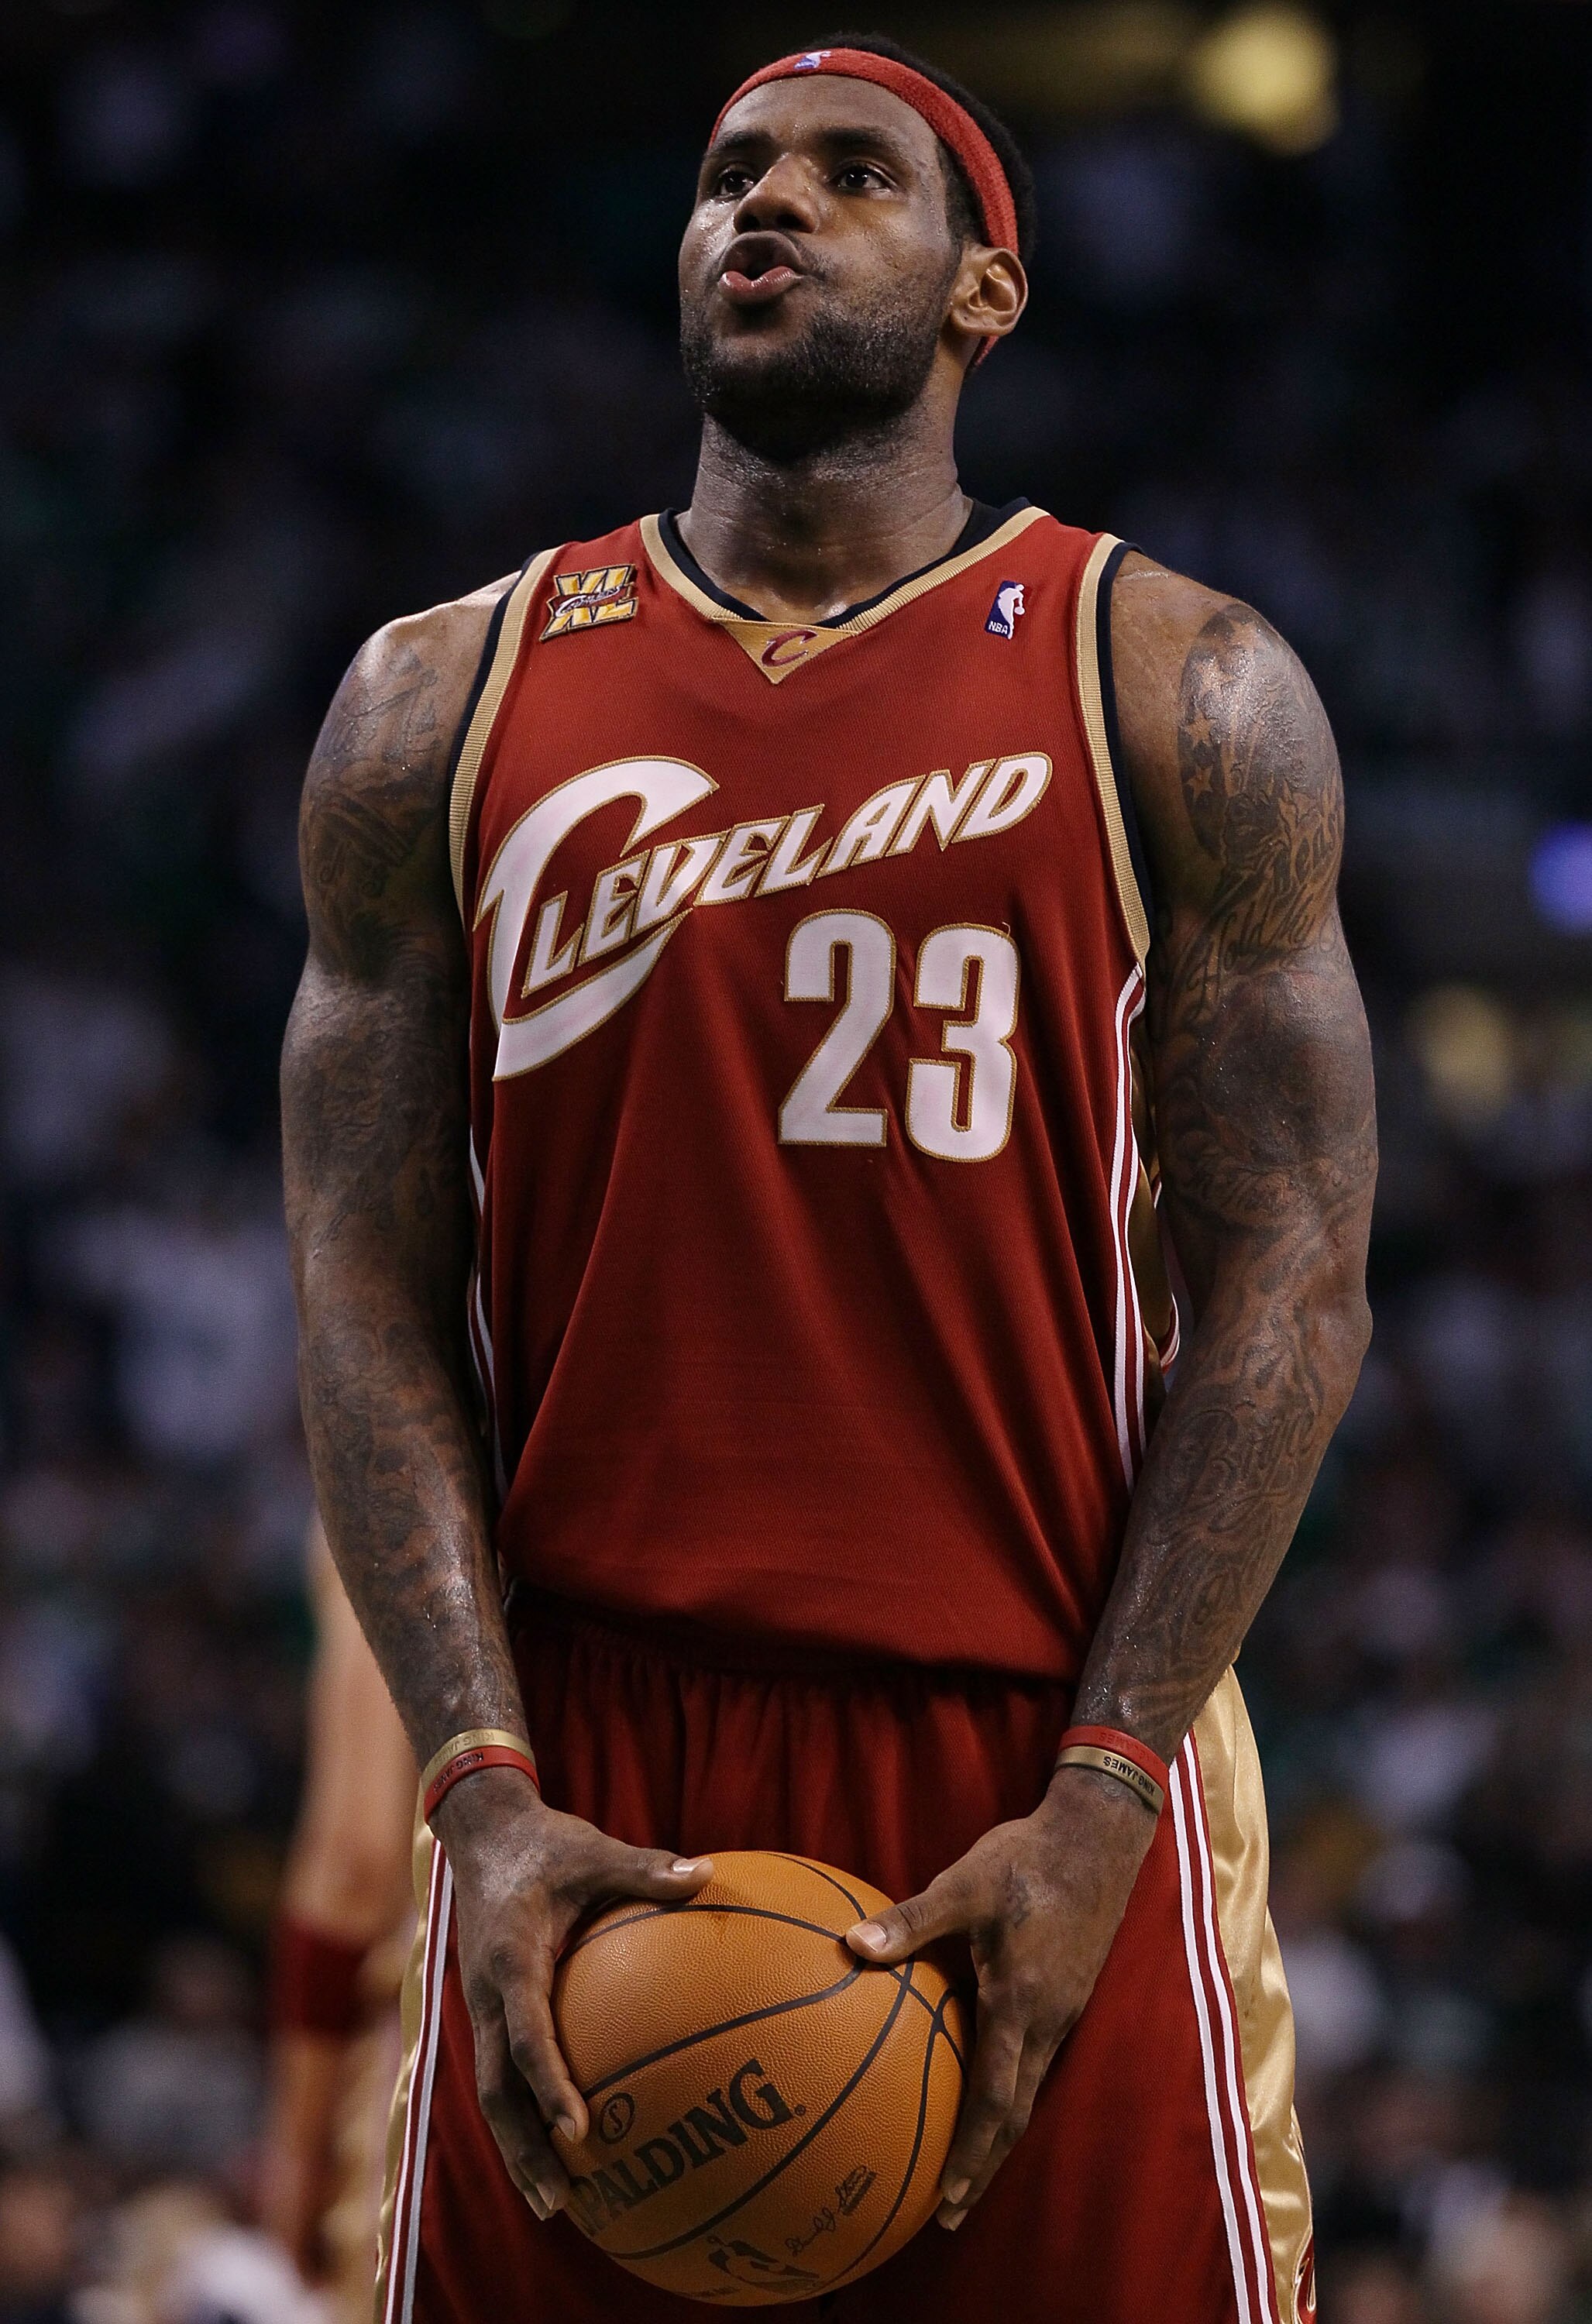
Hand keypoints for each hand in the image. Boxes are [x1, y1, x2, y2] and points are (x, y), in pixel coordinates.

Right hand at [433, 1768, 711, 2219]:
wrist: (484, 1833)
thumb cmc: (548, 1844)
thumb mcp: (594, 1848)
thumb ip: (645, 1867)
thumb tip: (708, 1874)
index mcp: (511, 1960)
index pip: (524, 2035)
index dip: (549, 2084)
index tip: (578, 2131)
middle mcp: (487, 1994)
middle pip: (496, 2088)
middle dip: (523, 2148)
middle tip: (559, 2203)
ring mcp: (481, 2007)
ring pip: (492, 2092)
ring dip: (517, 2147)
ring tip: (554, 2204)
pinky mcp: (487, 2010)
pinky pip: (501, 2073)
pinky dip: (523, 2115)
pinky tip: (558, 2148)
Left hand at [844, 1768, 1154, 2229]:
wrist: (1097, 1835)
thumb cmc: (1026, 1858)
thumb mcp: (964, 1883)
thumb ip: (911, 1920)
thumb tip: (851, 1945)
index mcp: (1021, 2003)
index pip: (996, 2099)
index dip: (972, 2152)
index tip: (945, 2197)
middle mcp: (1048, 2020)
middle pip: (1016, 2114)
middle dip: (983, 2166)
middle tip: (948, 2212)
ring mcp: (1063, 2010)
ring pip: (1029, 2091)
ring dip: (999, 2136)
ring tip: (965, 2170)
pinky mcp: (1067, 1994)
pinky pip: (1036, 2061)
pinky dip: (1011, 2094)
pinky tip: (986, 2091)